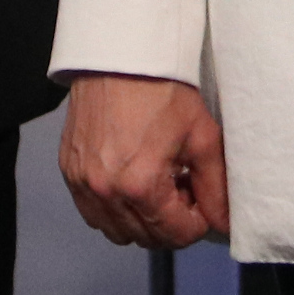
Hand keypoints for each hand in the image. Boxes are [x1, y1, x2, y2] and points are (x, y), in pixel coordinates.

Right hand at [60, 73, 231, 249]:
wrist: (120, 55)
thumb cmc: (162, 89)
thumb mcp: (202, 137)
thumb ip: (216, 188)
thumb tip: (224, 223)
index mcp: (141, 186)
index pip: (176, 235)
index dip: (197, 222)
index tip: (200, 198)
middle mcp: (106, 191)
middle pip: (146, 238)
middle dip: (170, 222)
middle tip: (182, 189)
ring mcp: (82, 183)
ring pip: (116, 231)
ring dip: (140, 220)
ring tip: (156, 186)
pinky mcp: (69, 171)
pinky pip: (92, 212)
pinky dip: (113, 208)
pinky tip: (130, 181)